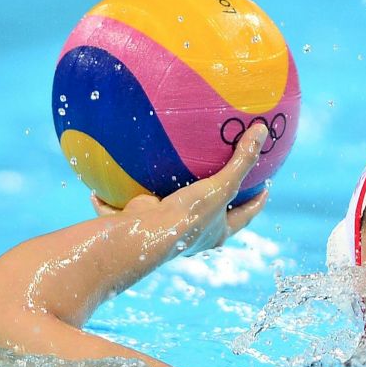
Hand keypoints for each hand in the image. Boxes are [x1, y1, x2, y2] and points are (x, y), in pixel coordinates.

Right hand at [97, 123, 271, 256]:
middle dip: (211, 203)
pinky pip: (119, 211)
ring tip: (161, 180)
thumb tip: (262, 130)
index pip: (244, 217)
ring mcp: (162, 231)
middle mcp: (190, 235)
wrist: (144, 235)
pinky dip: (108, 201)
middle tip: (217, 180)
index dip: (256, 203)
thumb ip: (242, 159)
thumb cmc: (187, 216)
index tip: (265, 189)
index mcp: (215, 233)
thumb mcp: (221, 186)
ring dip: (161, 201)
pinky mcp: (136, 225)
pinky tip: (100, 185)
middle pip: (206, 217)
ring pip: (163, 214)